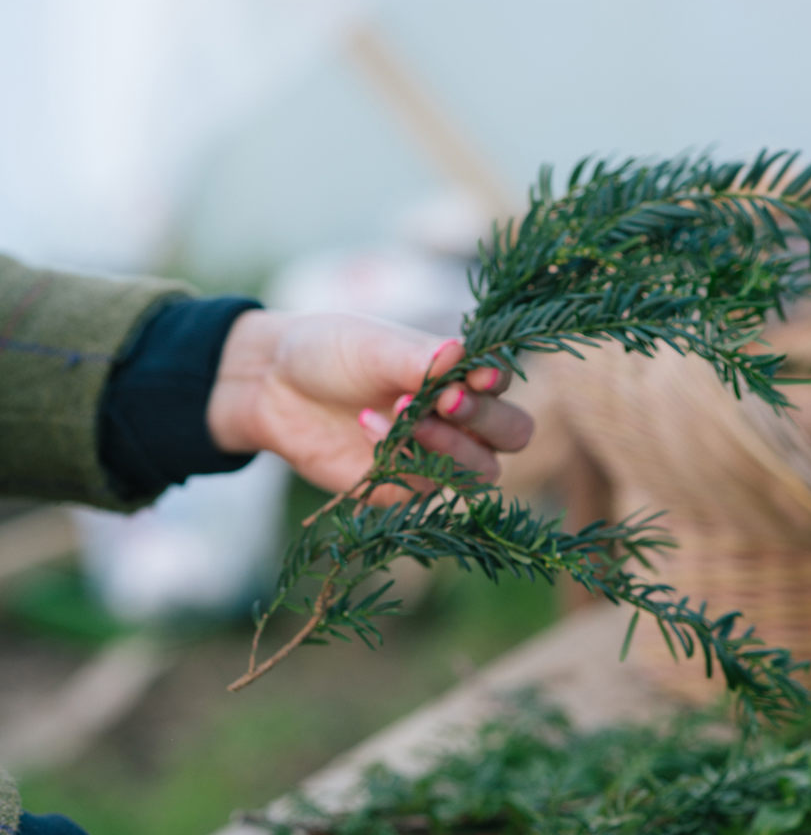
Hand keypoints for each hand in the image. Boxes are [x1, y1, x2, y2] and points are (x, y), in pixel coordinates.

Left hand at [206, 311, 532, 497]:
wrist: (273, 388)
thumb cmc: (330, 353)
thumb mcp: (372, 346)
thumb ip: (417, 357)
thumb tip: (459, 353)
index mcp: (460, 374)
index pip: (505, 385)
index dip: (497, 385)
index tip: (474, 377)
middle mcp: (460, 418)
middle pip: (512, 434)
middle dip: (485, 421)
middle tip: (445, 402)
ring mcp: (438, 456)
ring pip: (481, 470)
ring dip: (448, 444)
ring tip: (401, 411)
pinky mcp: (407, 487)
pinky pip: (429, 487)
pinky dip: (405, 456)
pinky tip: (369, 425)